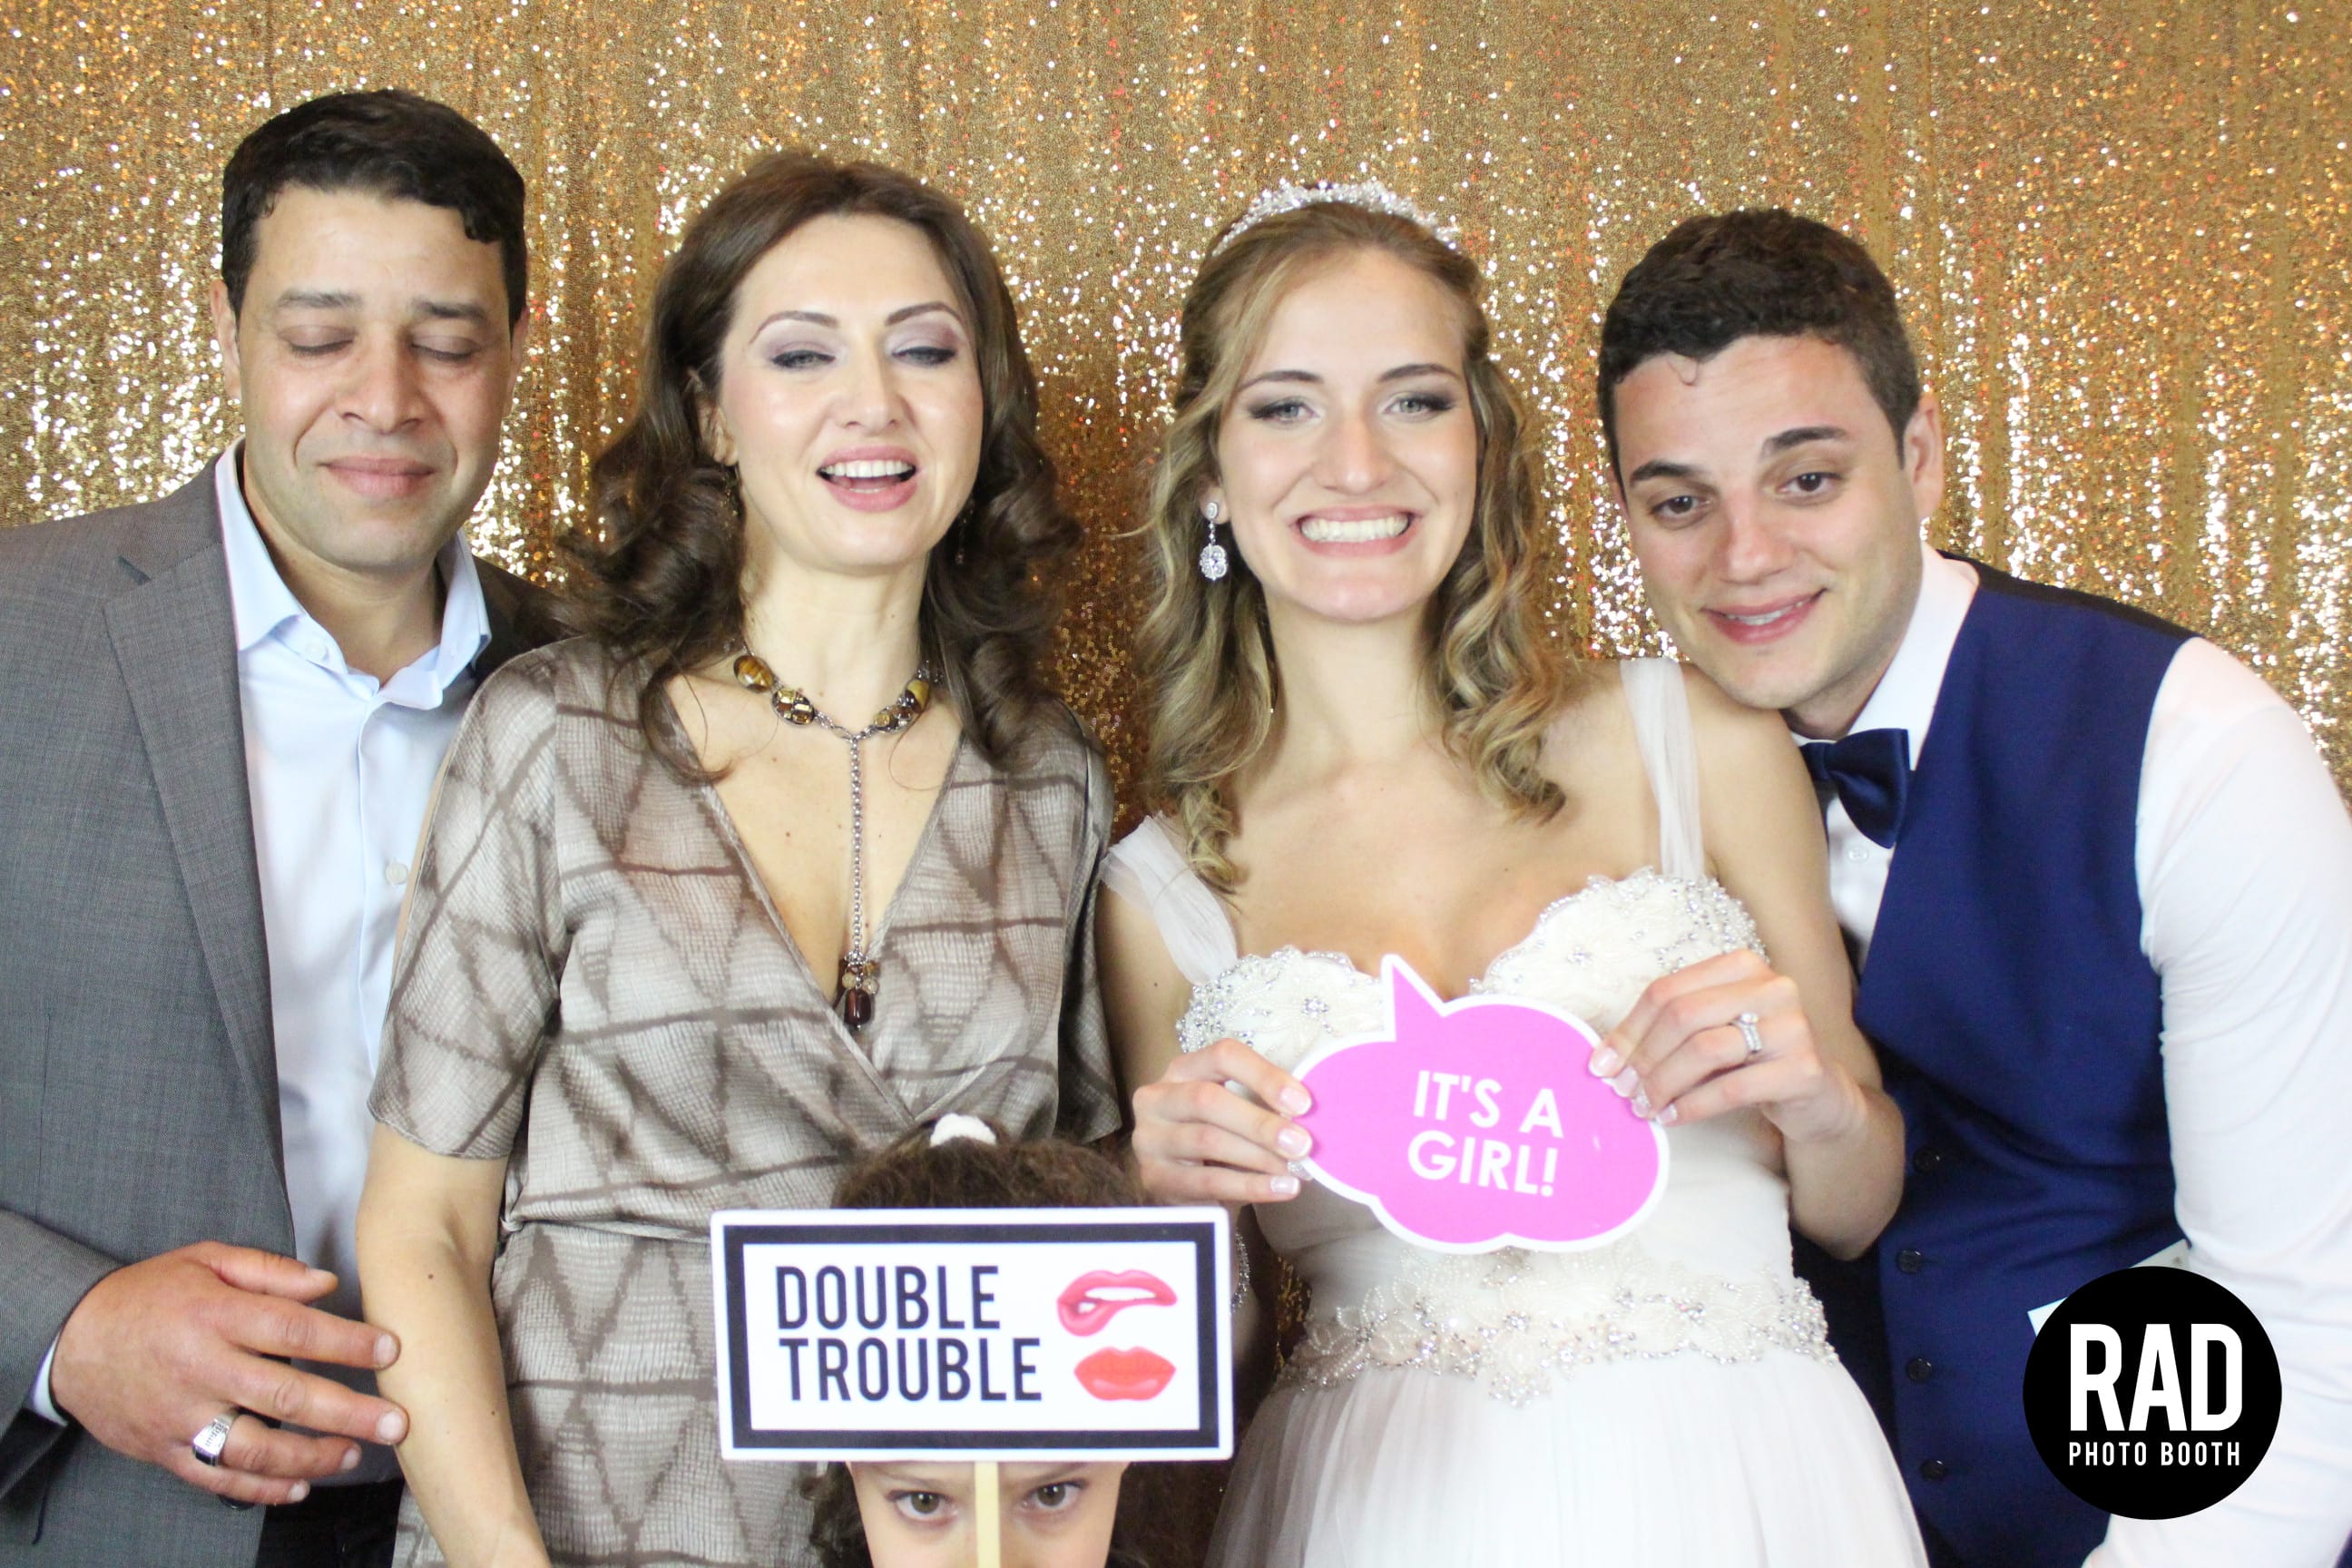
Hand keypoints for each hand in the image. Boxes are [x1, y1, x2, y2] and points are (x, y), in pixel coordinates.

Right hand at [49, 1242, 409, 1505]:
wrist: (70, 1339)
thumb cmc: (146, 1296)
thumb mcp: (205, 1261)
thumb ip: (269, 1271)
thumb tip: (326, 1283)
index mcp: (214, 1315)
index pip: (293, 1330)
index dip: (346, 1342)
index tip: (390, 1350)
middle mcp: (200, 1368)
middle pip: (285, 1395)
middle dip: (348, 1412)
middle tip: (396, 1423)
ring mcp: (181, 1414)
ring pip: (254, 1447)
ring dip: (311, 1457)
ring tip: (353, 1455)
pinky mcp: (164, 1449)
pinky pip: (217, 1477)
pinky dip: (260, 1487)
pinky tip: (298, 1486)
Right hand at [1129, 1036, 1311, 1205]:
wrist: (1188, 1190)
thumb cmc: (1219, 1141)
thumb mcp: (1237, 1114)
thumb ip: (1264, 1106)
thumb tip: (1308, 1115)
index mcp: (1183, 1069)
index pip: (1222, 1056)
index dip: (1264, 1075)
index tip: (1303, 1103)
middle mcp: (1157, 1098)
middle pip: (1207, 1099)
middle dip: (1260, 1122)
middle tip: (1302, 1144)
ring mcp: (1149, 1139)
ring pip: (1206, 1140)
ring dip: (1258, 1156)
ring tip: (1295, 1170)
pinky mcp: (1153, 1178)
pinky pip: (1207, 1181)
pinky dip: (1249, 1186)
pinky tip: (1281, 1189)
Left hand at [1592, 949, 1867, 1144]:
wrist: (1818, 1095)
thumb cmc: (1753, 1060)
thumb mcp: (1711, 1033)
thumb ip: (1668, 1032)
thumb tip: (1604, 1059)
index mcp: (1741, 966)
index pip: (1667, 991)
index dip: (1628, 1030)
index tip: (1601, 1065)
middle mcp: (1771, 986)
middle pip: (1682, 1017)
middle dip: (1643, 1057)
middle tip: (1622, 1090)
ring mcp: (1792, 1025)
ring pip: (1704, 1050)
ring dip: (1664, 1083)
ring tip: (1644, 1107)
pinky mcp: (1802, 1068)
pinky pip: (1732, 1087)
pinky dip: (1693, 1105)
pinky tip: (1673, 1117)